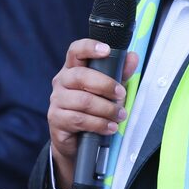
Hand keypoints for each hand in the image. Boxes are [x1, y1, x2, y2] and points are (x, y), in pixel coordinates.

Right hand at [48, 39, 137, 188]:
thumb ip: (120, 74)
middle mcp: (61, 81)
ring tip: (119, 115)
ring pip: (83, 100)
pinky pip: (79, 119)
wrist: (74, 141)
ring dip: (106, 109)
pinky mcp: (56, 119)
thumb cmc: (92, 110)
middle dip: (105, 85)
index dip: (89, 47)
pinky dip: (99, 124)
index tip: (106, 50)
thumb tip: (132, 57)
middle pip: (81, 76)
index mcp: (73, 69)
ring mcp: (56, 100)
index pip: (75, 51)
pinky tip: (109, 127)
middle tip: (121, 94)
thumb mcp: (108, 91)